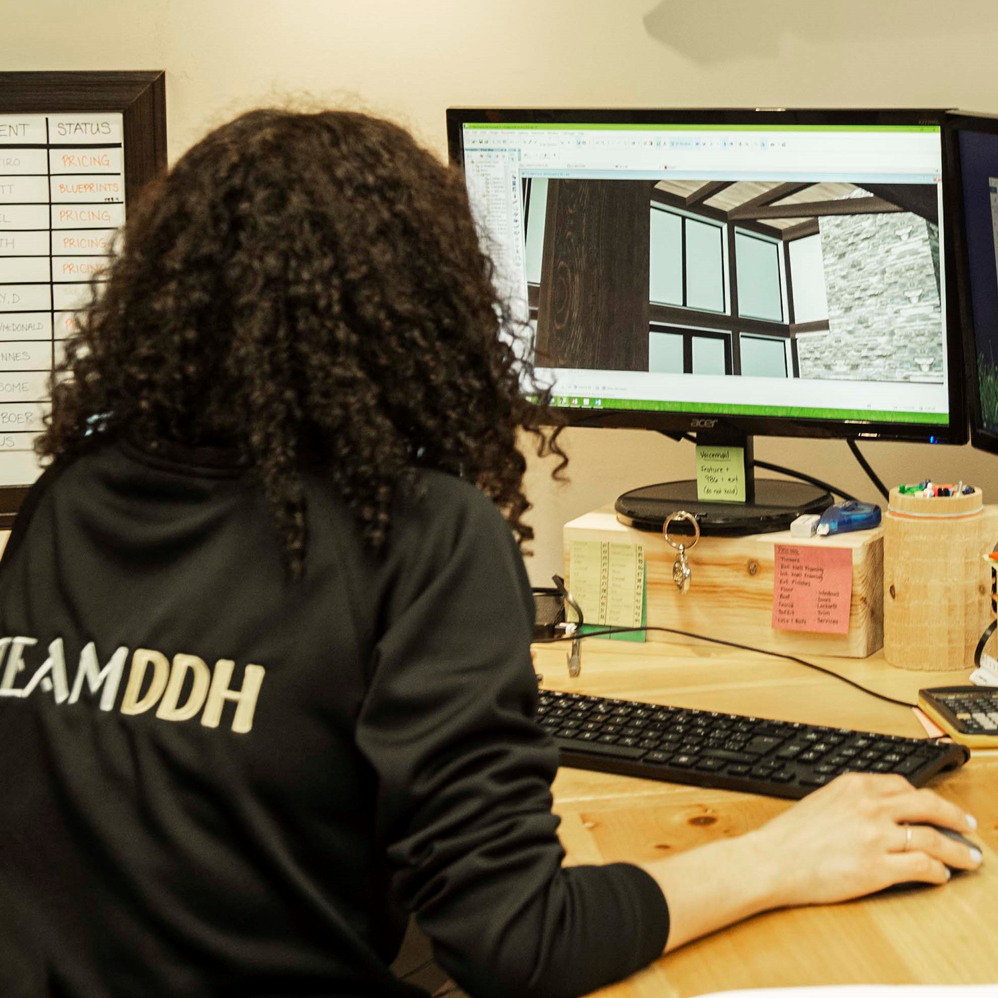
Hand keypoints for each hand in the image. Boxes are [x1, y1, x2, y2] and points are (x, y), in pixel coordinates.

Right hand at [745, 772, 981, 906]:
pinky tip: (941, 876)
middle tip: (969, 826)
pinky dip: (939, 872)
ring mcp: (876, 836)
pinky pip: (923, 866)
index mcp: (854, 785)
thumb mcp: (820, 801)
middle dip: (956, 816)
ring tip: (970, 858)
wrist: (772, 860)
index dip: (926, 798)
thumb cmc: (788, 836)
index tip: (935, 807)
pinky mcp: (878, 867)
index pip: (903, 785)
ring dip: (959, 850)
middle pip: (929, 805)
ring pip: (934, 838)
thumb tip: (877, 810)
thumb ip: (851, 800)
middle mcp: (870, 806)